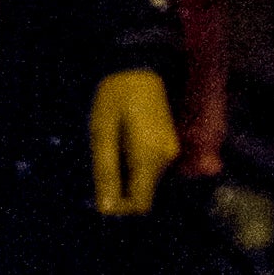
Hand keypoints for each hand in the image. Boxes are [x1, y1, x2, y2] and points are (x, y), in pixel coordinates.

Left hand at [89, 66, 180, 215]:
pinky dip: (135, 166)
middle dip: (121, 190)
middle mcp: (166, 158)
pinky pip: (151, 168)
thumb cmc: (116, 96)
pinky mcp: (170, 143)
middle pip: (143, 193)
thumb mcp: (103, 132)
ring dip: (127, 177)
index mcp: (149, 157)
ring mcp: (171, 150)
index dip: (120, 209)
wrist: (140, 65)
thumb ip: (106, 170)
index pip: (140, 205)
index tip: (101, 196)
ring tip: (112, 151)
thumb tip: (106, 207)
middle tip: (103, 167)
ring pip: (147, 181)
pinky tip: (124, 146)